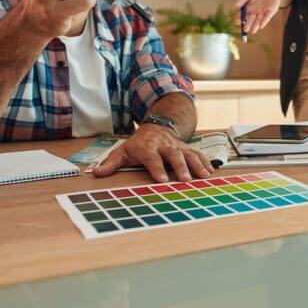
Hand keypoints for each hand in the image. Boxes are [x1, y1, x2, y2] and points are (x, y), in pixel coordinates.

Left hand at [91, 125, 213, 182]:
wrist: (156, 127)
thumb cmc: (138, 144)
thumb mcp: (122, 151)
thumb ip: (111, 163)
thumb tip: (97, 173)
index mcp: (148, 147)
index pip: (152, 158)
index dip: (157, 169)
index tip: (162, 180)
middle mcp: (165, 145)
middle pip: (174, 155)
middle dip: (181, 167)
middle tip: (186, 180)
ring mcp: (178, 146)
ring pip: (189, 154)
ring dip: (197, 165)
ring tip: (204, 177)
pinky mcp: (187, 147)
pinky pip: (198, 154)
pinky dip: (205, 161)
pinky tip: (210, 171)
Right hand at [235, 0, 290, 33]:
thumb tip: (235, 6)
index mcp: (247, 8)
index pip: (242, 16)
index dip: (239, 19)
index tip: (237, 21)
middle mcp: (254, 12)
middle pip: (250, 20)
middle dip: (247, 25)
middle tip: (245, 29)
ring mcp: (262, 13)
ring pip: (258, 21)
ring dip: (255, 26)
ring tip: (253, 31)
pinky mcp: (270, 11)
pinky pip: (267, 17)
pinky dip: (264, 21)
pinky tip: (261, 26)